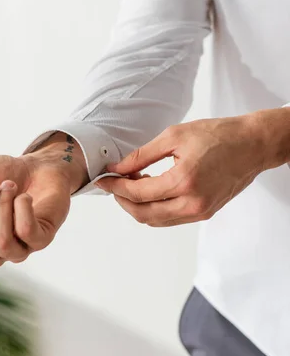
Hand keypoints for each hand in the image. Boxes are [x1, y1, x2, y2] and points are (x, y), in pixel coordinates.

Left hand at [96, 114, 270, 226]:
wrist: (252, 145)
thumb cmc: (218, 135)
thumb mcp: (174, 136)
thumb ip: (142, 155)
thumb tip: (117, 168)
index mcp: (183, 181)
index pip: (138, 193)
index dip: (116, 186)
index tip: (104, 178)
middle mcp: (192, 203)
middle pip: (143, 213)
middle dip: (123, 200)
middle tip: (113, 184)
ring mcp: (200, 212)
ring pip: (156, 220)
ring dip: (138, 206)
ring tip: (132, 183)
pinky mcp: (205, 213)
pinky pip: (171, 218)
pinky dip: (155, 208)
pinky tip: (150, 188)